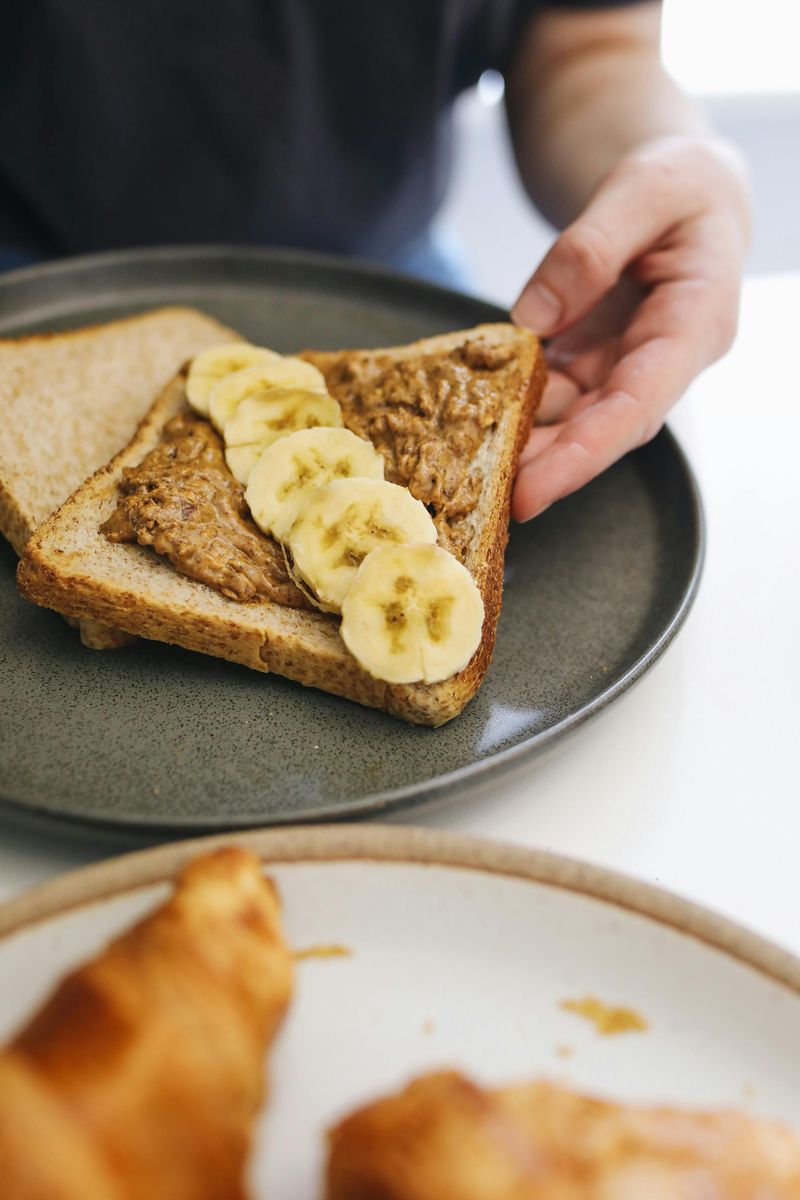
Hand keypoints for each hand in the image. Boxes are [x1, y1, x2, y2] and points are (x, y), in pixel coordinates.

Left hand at [510, 135, 750, 520]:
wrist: (685, 188)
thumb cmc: (680, 183)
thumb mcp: (645, 188)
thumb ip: (592, 246)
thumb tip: (537, 314)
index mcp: (695, 325)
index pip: (639, 405)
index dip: (585, 455)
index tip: (534, 490)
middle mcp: (663, 360)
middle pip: (602, 427)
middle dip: (545, 466)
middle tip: (483, 496)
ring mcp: (627, 364)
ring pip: (572, 418)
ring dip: (523, 442)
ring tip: (466, 464)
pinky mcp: (596, 360)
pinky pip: (553, 392)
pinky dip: (514, 404)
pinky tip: (472, 416)